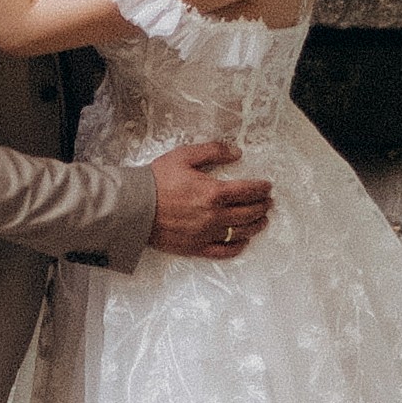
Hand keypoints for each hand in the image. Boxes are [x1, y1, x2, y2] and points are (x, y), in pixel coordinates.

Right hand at [149, 139, 272, 260]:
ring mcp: (206, 234)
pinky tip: (243, 241)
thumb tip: (236, 153)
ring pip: (241, 232)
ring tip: (262, 221)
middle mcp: (214, 216)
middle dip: (262, 206)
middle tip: (267, 202)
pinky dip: (237, 247)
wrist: (133, 206)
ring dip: (256, 226)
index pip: (248, 191)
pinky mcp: (196, 248)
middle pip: (249, 213)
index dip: (261, 188)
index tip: (267, 187)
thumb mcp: (184, 156)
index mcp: (213, 192)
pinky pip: (223, 251)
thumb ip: (213, 151)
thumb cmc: (156, 180)